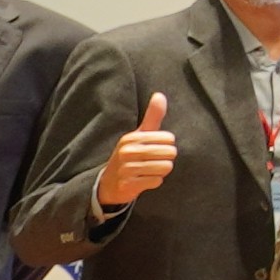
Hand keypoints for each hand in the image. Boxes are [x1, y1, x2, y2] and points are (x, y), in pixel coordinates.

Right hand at [94, 91, 178, 214]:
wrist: (110, 182)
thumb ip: (153, 116)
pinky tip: (144, 180)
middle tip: (155, 161)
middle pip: (169, 153)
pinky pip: (157, 181)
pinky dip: (155, 182)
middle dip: (167, 159)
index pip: (169, 138)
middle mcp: (128, 151)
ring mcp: (126, 168)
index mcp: (132, 137)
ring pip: (165, 168)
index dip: (168, 145)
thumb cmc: (131, 155)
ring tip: (150, 170)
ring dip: (162, 171)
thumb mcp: (139, 134)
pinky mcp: (128, 185)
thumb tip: (160, 94)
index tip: (157, 148)